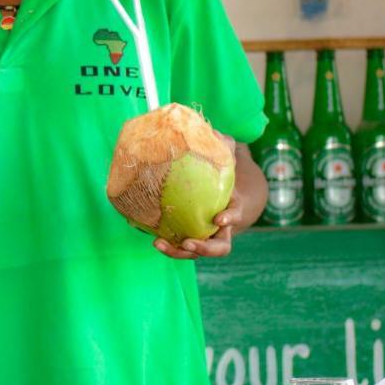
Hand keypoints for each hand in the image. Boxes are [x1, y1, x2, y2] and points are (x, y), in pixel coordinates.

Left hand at [155, 139, 265, 260]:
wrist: (223, 194)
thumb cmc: (224, 174)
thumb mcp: (226, 157)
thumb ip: (223, 145)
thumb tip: (214, 131)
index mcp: (232, 208)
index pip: (235, 216)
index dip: (230, 218)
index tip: (219, 219)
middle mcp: (221, 229)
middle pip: (219, 247)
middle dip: (204, 248)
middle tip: (188, 242)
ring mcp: (206, 237)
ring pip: (196, 253)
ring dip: (178, 252)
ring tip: (159, 243)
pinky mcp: (189, 238)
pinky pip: (179, 245)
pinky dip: (166, 244)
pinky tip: (149, 235)